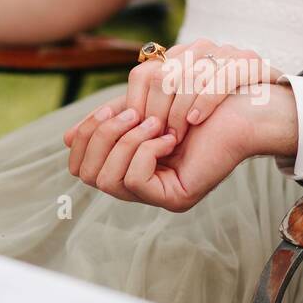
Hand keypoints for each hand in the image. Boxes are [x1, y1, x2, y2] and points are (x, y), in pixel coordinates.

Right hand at [63, 83, 298, 210]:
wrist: (237, 109)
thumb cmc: (193, 103)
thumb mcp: (139, 109)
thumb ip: (107, 121)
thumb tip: (65, 138)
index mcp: (127, 166)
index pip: (80, 165)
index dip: (86, 135)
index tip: (112, 109)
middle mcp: (139, 188)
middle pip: (86, 174)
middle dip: (102, 137)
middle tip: (133, 114)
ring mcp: (156, 197)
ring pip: (107, 181)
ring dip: (125, 142)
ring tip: (153, 123)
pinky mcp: (175, 200)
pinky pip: (134, 181)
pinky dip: (145, 152)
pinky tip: (168, 138)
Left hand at [125, 39, 281, 144]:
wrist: (269, 114)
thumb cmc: (216, 120)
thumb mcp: (172, 113)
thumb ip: (134, 116)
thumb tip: (82, 130)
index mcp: (179, 58)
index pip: (142, 73)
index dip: (137, 104)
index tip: (140, 130)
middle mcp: (200, 50)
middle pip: (162, 76)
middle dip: (158, 113)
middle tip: (160, 138)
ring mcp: (226, 53)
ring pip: (188, 76)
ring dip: (179, 111)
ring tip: (177, 135)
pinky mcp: (249, 62)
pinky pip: (219, 77)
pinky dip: (204, 101)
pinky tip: (197, 121)